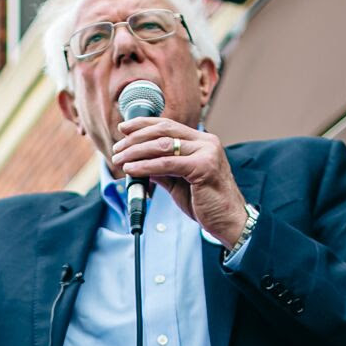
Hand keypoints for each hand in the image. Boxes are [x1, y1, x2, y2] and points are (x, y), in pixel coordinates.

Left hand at [110, 117, 247, 247]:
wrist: (228, 221)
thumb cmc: (205, 203)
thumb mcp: (179, 182)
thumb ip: (162, 169)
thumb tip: (137, 161)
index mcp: (202, 142)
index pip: (168, 125)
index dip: (143, 124)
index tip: (124, 128)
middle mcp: (206, 142)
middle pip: (163, 130)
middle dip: (135, 138)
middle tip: (117, 148)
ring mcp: (207, 153)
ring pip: (162, 145)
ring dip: (136, 151)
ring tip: (119, 159)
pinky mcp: (203, 167)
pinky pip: (167, 164)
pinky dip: (145, 166)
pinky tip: (131, 169)